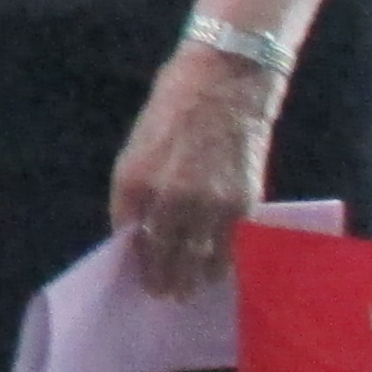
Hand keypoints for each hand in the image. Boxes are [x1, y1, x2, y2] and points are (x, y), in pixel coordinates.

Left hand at [110, 45, 281, 297]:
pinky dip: (222, 262)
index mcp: (133, 180)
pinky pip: (230, 248)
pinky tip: (215, 271)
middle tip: (161, 293)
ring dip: (191, 279)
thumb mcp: (140, 143)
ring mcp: (207, 205)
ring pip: (197, 260)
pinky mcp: (243, 205)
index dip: (133, 256)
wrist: (226, 77)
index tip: (136, 271)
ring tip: (186, 291)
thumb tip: (139, 223)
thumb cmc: (176, 102)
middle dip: (160, 278)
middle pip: (161, 255)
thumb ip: (138, 187)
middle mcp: (167, 199)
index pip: (128, 234)